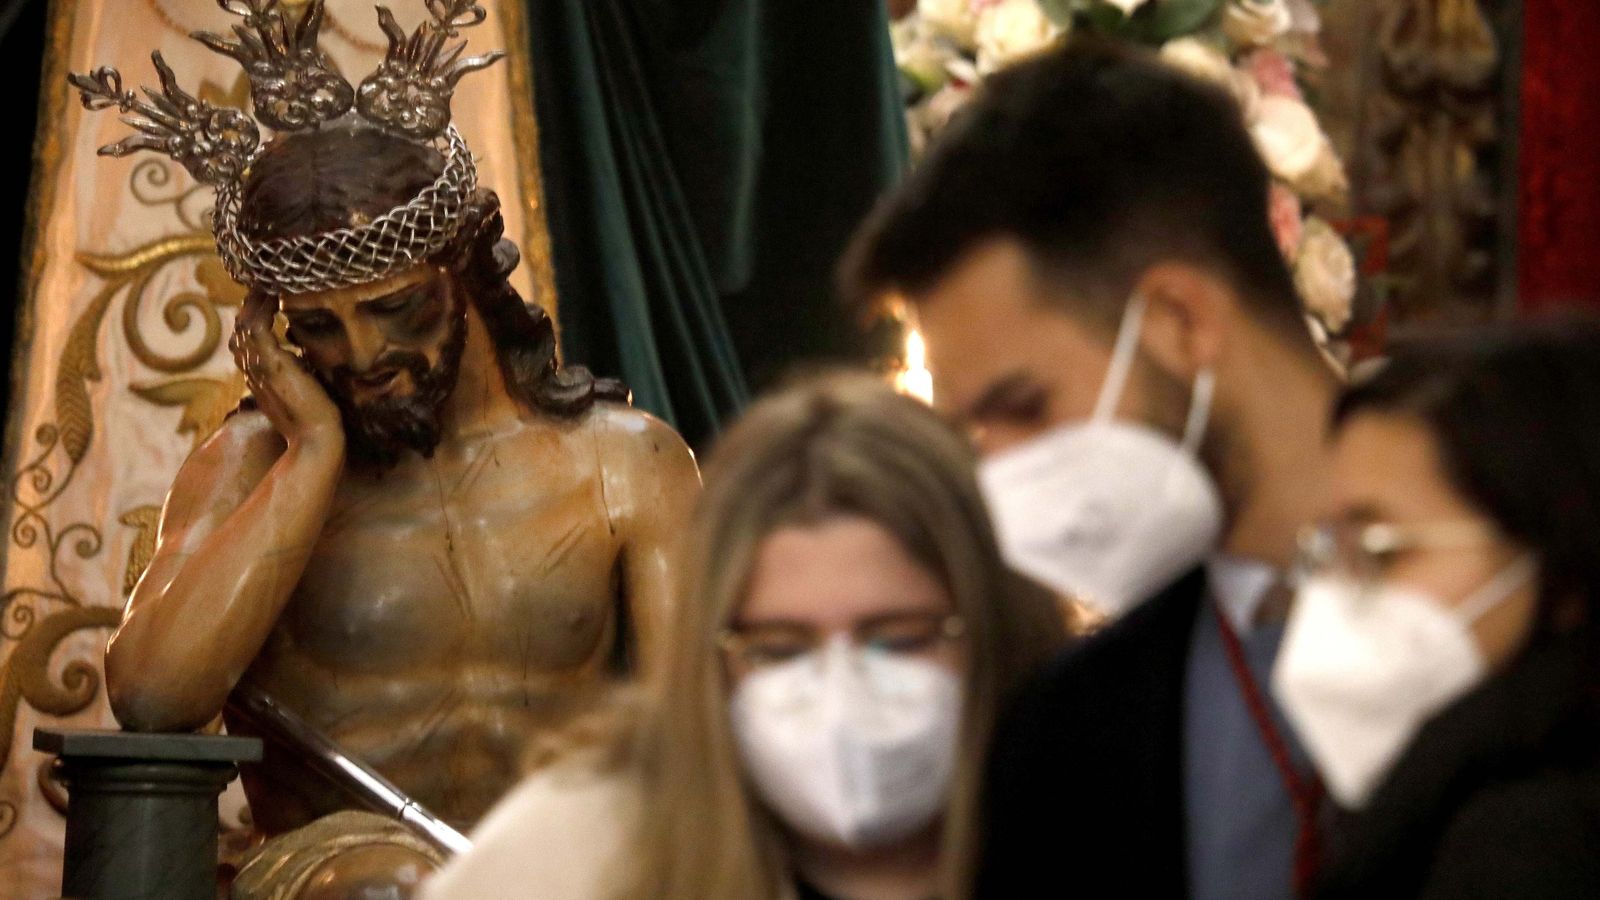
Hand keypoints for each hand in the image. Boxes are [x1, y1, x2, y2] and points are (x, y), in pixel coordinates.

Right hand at [229, 292, 343, 451]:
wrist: (316, 439)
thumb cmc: (316, 419)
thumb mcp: (304, 389)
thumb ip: (299, 371)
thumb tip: (305, 355)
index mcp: (260, 376)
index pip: (246, 341)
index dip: (253, 319)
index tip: (266, 300)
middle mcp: (253, 370)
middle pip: (240, 329)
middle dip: (251, 304)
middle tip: (264, 282)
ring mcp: (258, 366)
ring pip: (245, 324)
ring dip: (255, 301)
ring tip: (268, 282)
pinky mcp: (270, 364)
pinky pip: (257, 327)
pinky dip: (262, 308)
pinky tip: (273, 294)